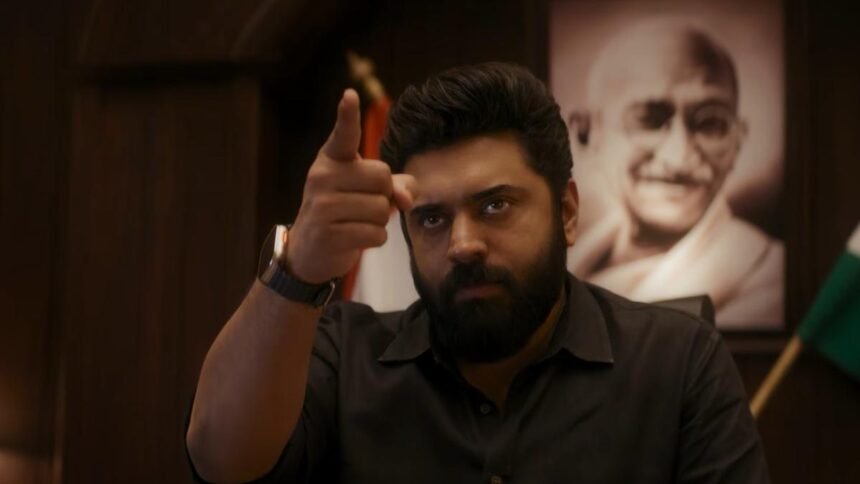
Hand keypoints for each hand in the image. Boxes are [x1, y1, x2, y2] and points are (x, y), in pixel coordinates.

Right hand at [286, 89, 414, 283]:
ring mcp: (322, 206)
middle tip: (362, 205)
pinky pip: (376, 234)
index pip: (343, 134)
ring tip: (356, 222)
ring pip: (381, 209)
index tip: (350, 95)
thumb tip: (406, 200)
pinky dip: (374, 239)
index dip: (348, 115)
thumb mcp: (365, 191)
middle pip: (382, 178)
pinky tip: (355, 238)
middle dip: (383, 195)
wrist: (310, 250)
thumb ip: (394, 185)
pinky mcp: (328, 233)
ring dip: (379, 221)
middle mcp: (322, 177)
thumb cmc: (343, 212)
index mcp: (332, 160)